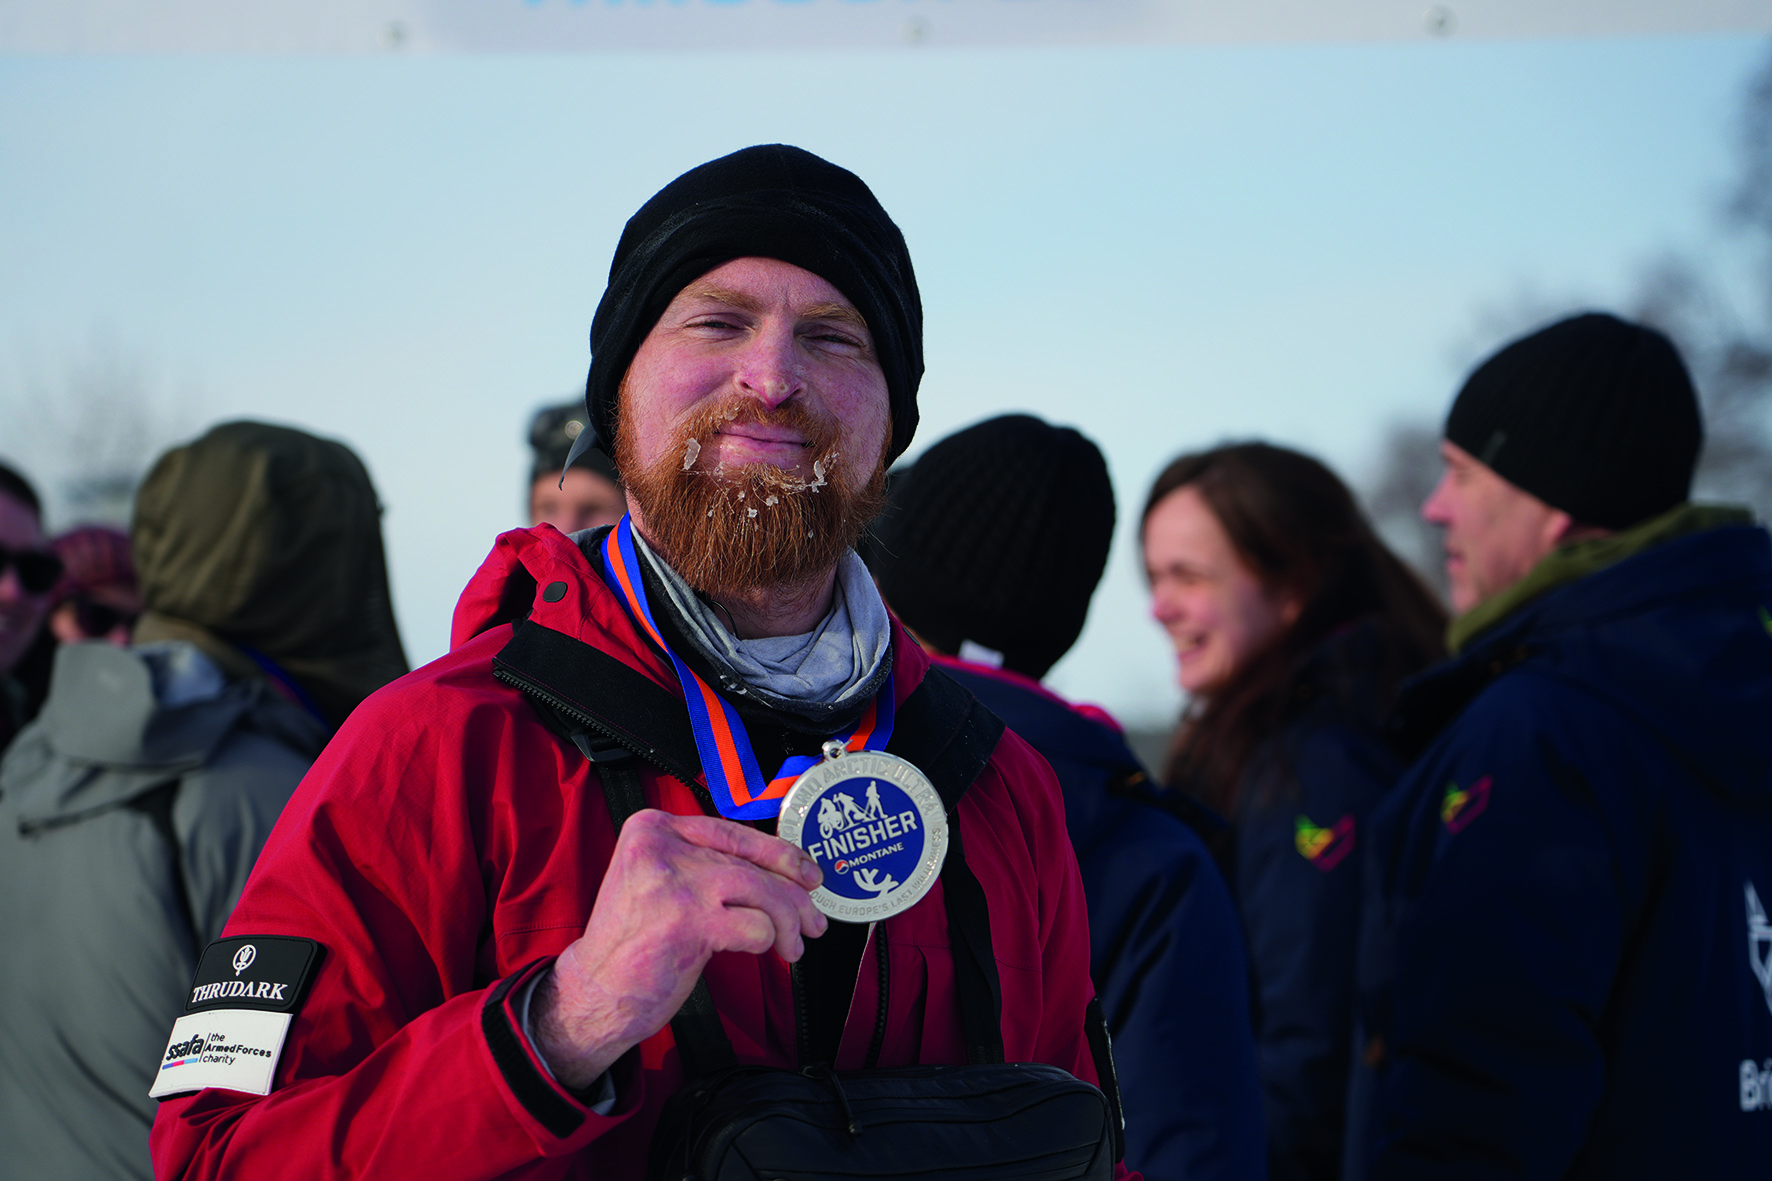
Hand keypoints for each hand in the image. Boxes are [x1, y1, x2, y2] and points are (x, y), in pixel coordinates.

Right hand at [531, 808, 826, 1088]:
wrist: (596, 990)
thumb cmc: (634, 942)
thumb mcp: (659, 881)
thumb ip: (706, 865)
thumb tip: (782, 868)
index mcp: (652, 828)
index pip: (733, 833)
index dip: (779, 853)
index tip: (807, 873)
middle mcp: (662, 847)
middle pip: (752, 864)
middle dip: (794, 895)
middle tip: (814, 920)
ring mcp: (676, 882)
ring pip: (763, 890)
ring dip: (788, 923)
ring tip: (793, 946)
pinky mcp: (690, 920)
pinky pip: (756, 925)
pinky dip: (766, 941)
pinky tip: (763, 952)